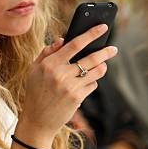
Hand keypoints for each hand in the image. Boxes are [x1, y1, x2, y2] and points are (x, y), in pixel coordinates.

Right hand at [19, 26, 117, 143]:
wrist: (37, 121)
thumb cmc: (35, 93)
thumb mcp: (34, 70)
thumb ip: (46, 53)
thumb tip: (62, 40)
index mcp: (49, 64)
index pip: (74, 44)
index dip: (91, 34)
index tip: (102, 28)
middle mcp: (60, 74)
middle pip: (91, 58)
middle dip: (106, 52)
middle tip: (113, 49)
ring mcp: (70, 87)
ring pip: (95, 72)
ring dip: (102, 67)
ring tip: (103, 65)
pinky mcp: (77, 98)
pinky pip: (92, 85)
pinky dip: (92, 82)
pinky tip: (87, 83)